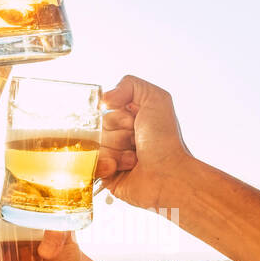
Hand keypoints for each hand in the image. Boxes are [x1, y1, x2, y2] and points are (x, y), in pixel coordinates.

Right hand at [96, 76, 196, 209]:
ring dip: (115, 152)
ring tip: (134, 159)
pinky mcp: (106, 176)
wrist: (169, 175)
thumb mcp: (156, 99)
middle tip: (136, 142)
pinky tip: (120, 169)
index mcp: (129, 119)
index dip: (118, 117)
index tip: (134, 123)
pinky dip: (105, 165)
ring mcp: (112, 157)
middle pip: (97, 129)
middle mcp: (120, 137)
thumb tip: (103, 99)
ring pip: (93, 148)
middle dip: (117, 135)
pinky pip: (89, 166)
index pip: (104, 112)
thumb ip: (130, 84)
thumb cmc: (166, 140)